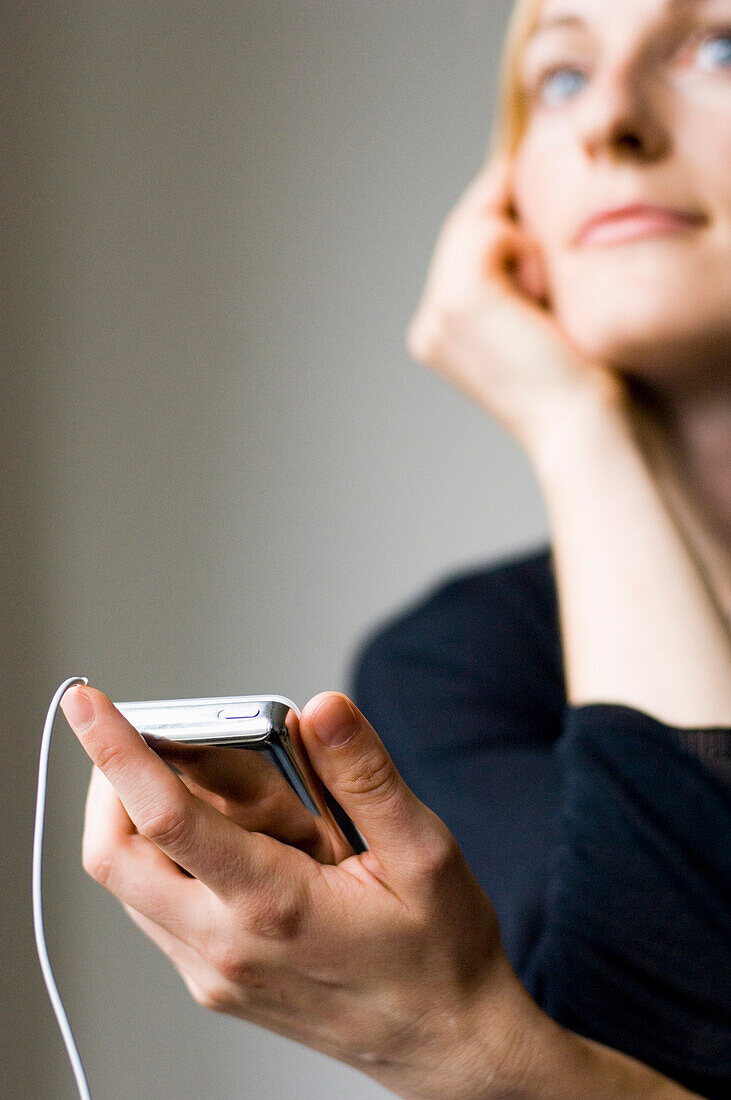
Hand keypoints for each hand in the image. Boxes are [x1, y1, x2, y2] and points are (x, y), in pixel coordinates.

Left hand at [61, 685, 528, 1099]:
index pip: (166, 816)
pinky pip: (158, 907)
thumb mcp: (424, 851)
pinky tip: (237, 837)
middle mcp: (223, 945)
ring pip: (132, 881)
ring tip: (231, 792)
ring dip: (147, 818)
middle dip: (114, 782)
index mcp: (273, 905)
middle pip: (116, 854)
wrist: (444, 1044)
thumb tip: (322, 708)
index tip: (87, 704)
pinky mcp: (214, 981)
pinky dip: (170, 855)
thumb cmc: (438, 953)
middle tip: (162, 737)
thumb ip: (364, 775)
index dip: (115, 751)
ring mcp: (212, 970)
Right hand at [407, 155, 624, 456]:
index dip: (501, 217)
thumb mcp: (545, 320)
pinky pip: (488, 232)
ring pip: (475, 226)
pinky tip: (542, 287)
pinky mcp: (458, 300)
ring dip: (522, 239)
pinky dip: (523, 246)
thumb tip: (529, 213)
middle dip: (508, 211)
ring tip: (549, 290)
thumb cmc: (584, 385)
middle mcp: (430, 326)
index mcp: (443, 335)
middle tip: (546, 214)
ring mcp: (438, 314)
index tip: (534, 190)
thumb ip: (523, 275)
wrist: (586, 425)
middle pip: (464, 231)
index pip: (463, 250)